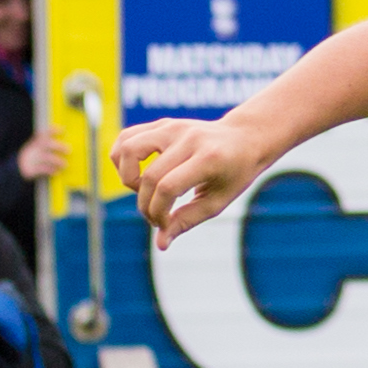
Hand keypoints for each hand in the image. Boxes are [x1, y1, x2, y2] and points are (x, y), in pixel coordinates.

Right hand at [15, 129, 65, 182]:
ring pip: (46, 158)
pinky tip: (57, 172)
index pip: (42, 134)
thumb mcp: (35, 150)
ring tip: (65, 165)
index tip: (62, 129)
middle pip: (46, 144)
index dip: (52, 131)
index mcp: (34, 143)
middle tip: (69, 150)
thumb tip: (66, 146)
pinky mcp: (31, 169)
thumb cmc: (32, 158)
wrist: (16, 169)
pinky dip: (51, 170)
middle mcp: (33, 150)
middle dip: (58, 146)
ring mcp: (32, 159)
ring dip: (58, 161)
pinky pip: (43, 169)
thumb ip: (46, 146)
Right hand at [115, 114, 277, 246]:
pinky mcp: (162, 123)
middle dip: (146, 205)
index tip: (164, 225)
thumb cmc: (235, 173)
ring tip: (143, 190)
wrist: (246, 137)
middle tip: (156, 216)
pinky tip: (136, 173)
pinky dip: (121, 158)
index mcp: (209, 157)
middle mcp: (188, 138)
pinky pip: (127, 137)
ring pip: (128, 149)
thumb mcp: (218, 201)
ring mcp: (173, 126)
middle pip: (149, 176)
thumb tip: (160, 244)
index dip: (159, 212)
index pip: (168, 187)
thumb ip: (188, 220)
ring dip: (127, 177)